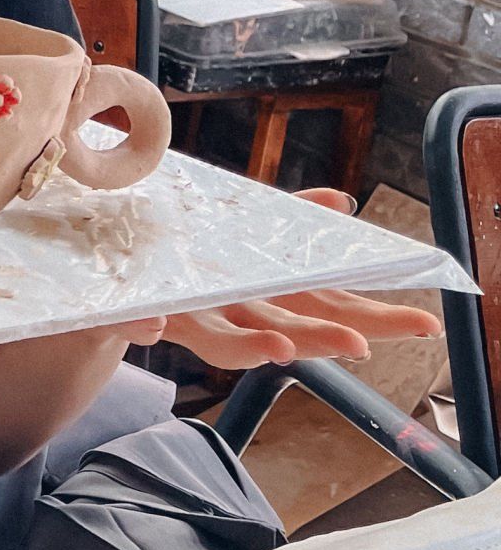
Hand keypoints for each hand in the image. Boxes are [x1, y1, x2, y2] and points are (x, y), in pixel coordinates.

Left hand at [162, 186, 442, 367]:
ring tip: (280, 347)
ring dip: (251, 347)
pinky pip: (139, 323)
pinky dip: (146, 325)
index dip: (377, 318)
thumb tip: (339, 202)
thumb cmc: (197, 253)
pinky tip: (154, 322)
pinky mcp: (137, 313)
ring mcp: (188, 319)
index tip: (425, 324)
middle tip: (360, 345)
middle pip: (288, 333)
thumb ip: (292, 218)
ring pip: (223, 343)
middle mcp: (235, 315)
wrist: (123, 274)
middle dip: (324, 340)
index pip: (331, 308)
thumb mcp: (246, 226)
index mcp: (269, 294)